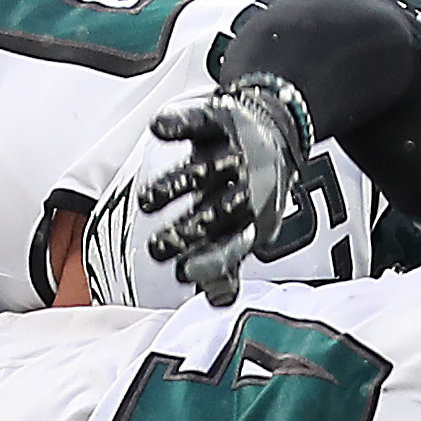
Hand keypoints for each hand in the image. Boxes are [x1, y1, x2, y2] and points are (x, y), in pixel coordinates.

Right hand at [140, 74, 314, 305]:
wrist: (273, 136)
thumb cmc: (246, 194)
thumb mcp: (241, 229)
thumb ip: (225, 262)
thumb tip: (218, 300)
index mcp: (251, 217)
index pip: (232, 244)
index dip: (212, 260)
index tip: (184, 274)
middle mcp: (246, 186)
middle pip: (216, 210)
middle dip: (187, 231)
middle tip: (156, 249)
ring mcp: (232, 152)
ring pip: (203, 170)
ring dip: (174, 185)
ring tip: (146, 202)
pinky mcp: (221, 120)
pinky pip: (201, 120)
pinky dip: (179, 122)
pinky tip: (158, 128)